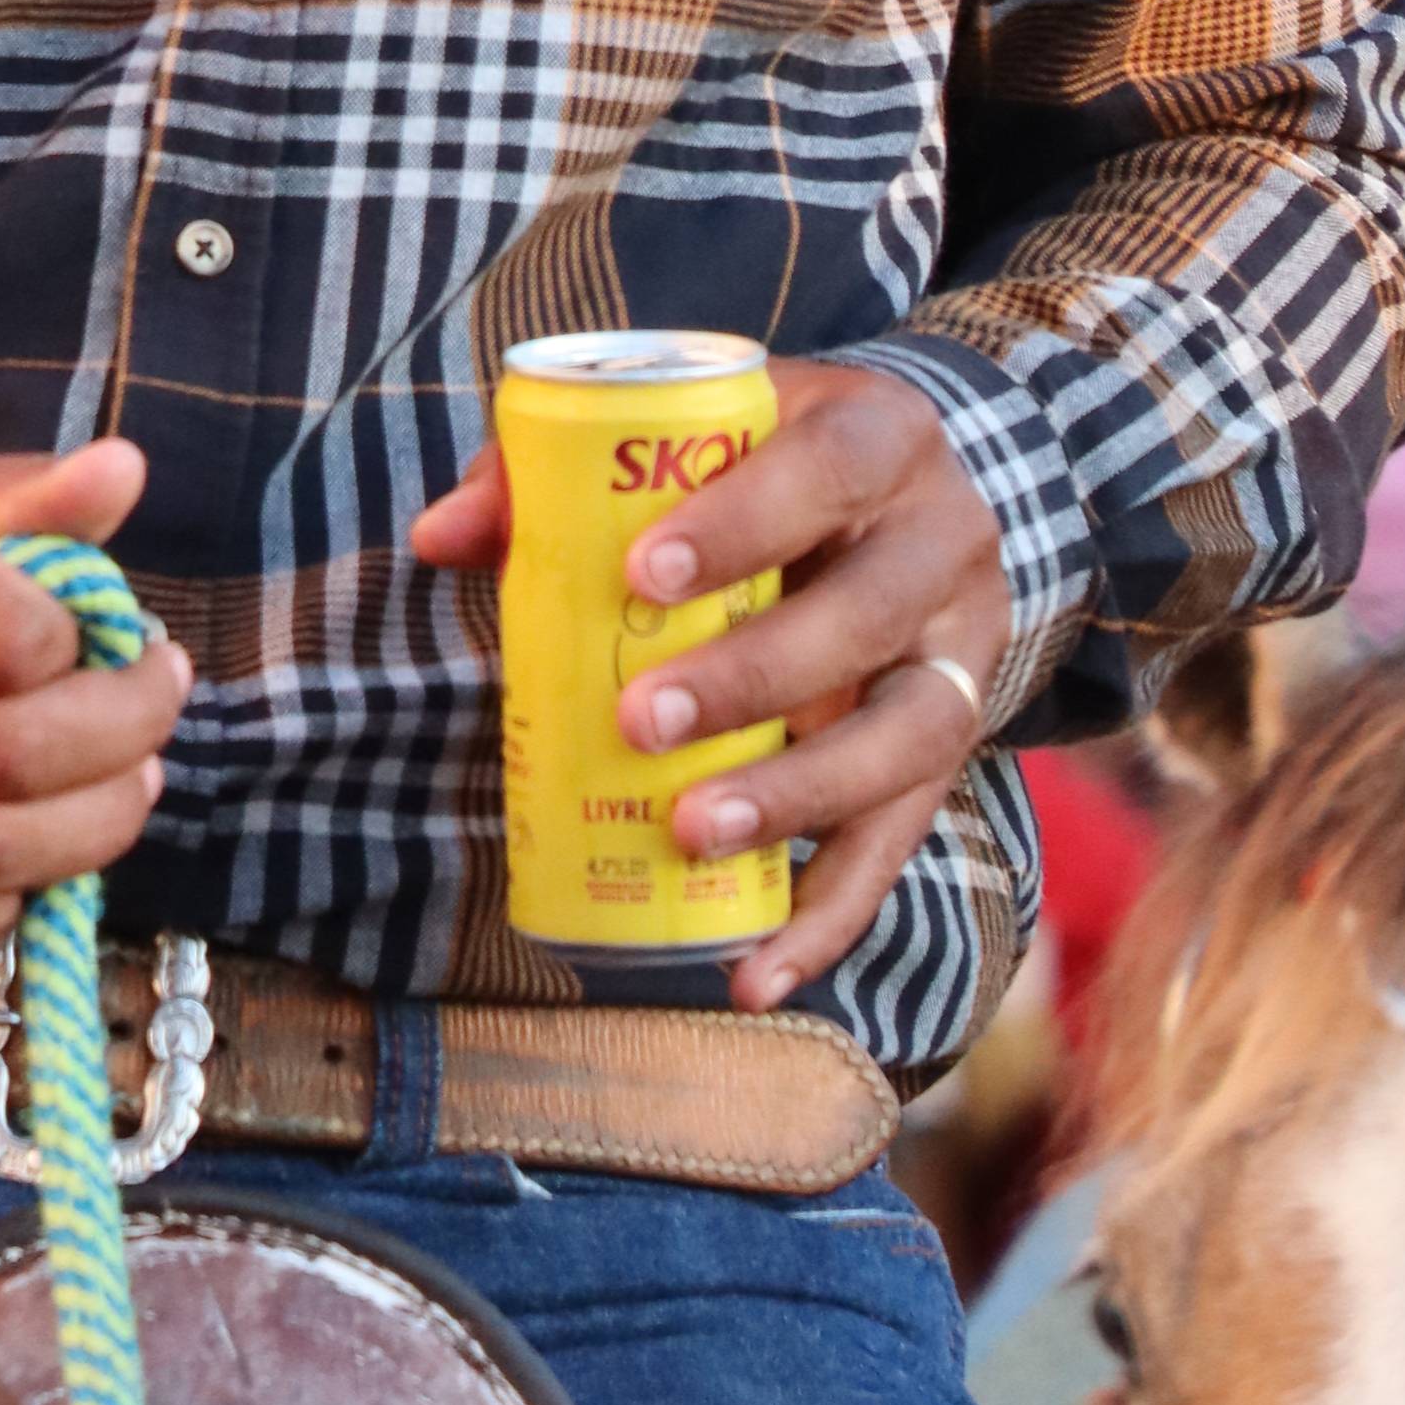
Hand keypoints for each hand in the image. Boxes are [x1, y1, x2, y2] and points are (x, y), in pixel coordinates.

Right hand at [0, 438, 188, 982]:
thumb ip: (2, 492)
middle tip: (151, 716)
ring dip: (80, 838)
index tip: (111, 635)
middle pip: (7, 761)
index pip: (12, 643)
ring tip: (119, 792)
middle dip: (119, 747)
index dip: (89, 648)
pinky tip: (17, 868)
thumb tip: (129, 473)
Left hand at [410, 358, 1009, 1011]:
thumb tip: (440, 538)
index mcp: (878, 435)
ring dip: (794, 799)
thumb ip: (567, 471)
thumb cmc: (770, 460)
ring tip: (688, 836)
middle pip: (864, 616)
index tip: (640, 578)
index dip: (739, 525)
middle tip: (639, 722)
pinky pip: (903, 841)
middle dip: (752, 679)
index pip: (824, 470)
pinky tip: (757, 971)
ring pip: (904, 740)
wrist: (916, 491)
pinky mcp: (955, 746)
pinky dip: (831, 916)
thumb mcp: (700, 433)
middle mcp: (941, 541)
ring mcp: (964, 651)